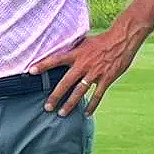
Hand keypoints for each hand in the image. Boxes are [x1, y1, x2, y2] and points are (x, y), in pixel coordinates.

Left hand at [30, 24, 144, 116]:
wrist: (122, 40)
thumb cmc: (101, 40)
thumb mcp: (83, 42)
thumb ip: (72, 49)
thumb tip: (59, 49)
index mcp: (76, 54)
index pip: (56, 59)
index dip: (43, 65)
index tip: (31, 71)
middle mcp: (83, 64)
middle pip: (66, 83)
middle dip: (55, 96)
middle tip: (47, 107)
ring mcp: (95, 73)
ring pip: (79, 92)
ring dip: (70, 104)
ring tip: (61, 113)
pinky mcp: (106, 79)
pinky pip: (97, 95)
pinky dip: (92, 105)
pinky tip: (86, 113)